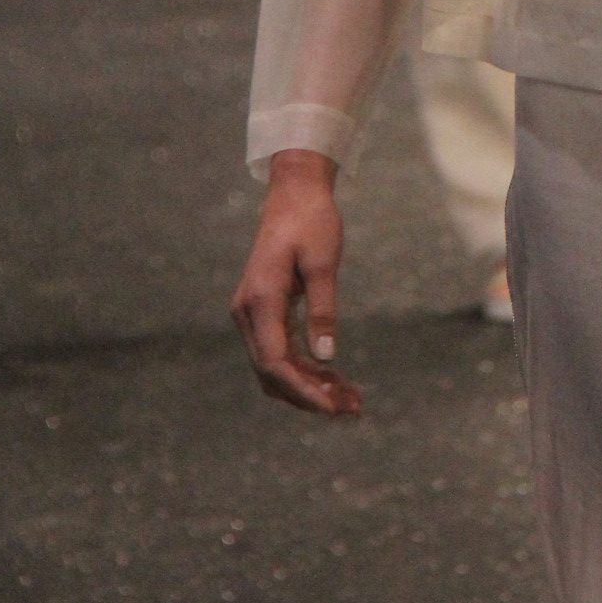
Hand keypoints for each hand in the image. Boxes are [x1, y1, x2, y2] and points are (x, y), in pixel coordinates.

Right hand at [232, 150, 361, 416]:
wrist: (294, 193)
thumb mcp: (323, 262)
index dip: (302, 391)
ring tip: (352, 400)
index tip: (332, 409)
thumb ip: (323, 308)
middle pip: (273, 373)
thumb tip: (326, 356)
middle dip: (311, 395)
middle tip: (353, 409)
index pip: (274, 362)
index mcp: (259, 300)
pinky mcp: (264, 313)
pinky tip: (336, 378)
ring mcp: (253, 314)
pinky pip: (281, 352)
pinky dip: (306, 369)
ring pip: (276, 367)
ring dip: (310, 386)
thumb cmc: (311, 221)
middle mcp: (248, 312)